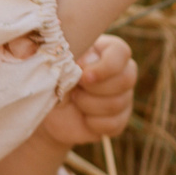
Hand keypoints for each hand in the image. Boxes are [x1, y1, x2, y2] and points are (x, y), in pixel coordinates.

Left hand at [37, 34, 136, 148]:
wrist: (50, 113)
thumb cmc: (50, 81)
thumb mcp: (51, 65)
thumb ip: (61, 55)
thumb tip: (70, 56)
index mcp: (105, 51)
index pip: (120, 52)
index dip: (106, 66)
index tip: (84, 75)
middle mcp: (121, 71)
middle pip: (125, 79)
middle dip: (93, 88)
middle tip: (74, 89)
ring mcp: (124, 96)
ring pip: (117, 103)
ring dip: (88, 105)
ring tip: (74, 100)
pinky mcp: (120, 119)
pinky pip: (113, 123)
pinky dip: (92, 123)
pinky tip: (82, 118)